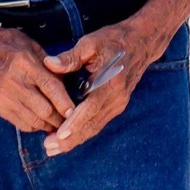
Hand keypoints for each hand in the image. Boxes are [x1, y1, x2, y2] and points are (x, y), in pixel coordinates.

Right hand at [0, 23, 75, 133]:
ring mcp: (4, 96)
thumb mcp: (29, 45)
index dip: (65, 102)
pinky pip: (21, 123)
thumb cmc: (5, 44)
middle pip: (44, 109)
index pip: (50, 87)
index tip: (76, 111)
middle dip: (60, 118)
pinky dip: (34, 125)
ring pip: (34, 120)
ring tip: (57, 122)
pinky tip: (40, 120)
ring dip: (48, 124)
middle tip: (70, 119)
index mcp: (25, 63)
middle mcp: (14, 82)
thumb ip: (48, 65)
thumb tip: (66, 85)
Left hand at [41, 19, 168, 155]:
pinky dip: (83, 131)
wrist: (140, 43)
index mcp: (111, 84)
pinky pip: (98, 122)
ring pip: (95, 127)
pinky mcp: (116, 105)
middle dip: (71, 139)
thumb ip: (70, 57)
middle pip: (92, 124)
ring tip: (54, 148)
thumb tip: (49, 64)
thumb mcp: (90, 43)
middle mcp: (116, 99)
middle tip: (49, 148)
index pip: (90, 108)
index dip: (75, 123)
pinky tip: (68, 137)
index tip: (59, 134)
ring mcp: (118, 104)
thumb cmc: (114, 40)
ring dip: (75, 139)